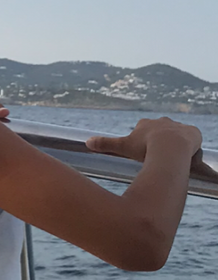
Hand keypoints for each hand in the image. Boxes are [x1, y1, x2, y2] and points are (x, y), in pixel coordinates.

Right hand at [86, 117, 201, 163]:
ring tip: (174, 158)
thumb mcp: (123, 147)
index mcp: (146, 124)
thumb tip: (86, 142)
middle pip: (160, 130)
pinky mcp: (193, 132)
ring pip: (177, 135)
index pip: (143, 129)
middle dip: (159, 140)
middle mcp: (162, 122)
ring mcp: (178, 126)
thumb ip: (106, 144)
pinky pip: (192, 138)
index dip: (143, 140)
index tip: (143, 149)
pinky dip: (190, 146)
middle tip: (158, 155)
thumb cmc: (145, 147)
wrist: (170, 147)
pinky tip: (188, 155)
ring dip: (175, 144)